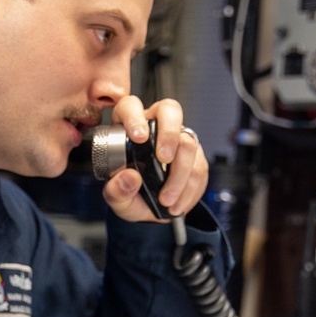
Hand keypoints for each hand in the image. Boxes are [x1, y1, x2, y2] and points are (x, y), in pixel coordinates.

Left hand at [103, 96, 207, 223]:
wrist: (149, 209)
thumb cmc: (129, 194)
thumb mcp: (116, 198)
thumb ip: (116, 190)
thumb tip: (130, 178)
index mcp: (128, 128)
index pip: (131, 107)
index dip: (135, 118)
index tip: (139, 138)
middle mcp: (155, 128)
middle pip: (169, 110)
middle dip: (169, 134)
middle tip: (164, 158)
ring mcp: (178, 139)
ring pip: (188, 143)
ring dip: (179, 175)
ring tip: (166, 199)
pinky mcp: (195, 156)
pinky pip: (199, 167)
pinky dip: (190, 189)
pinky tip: (177, 203)